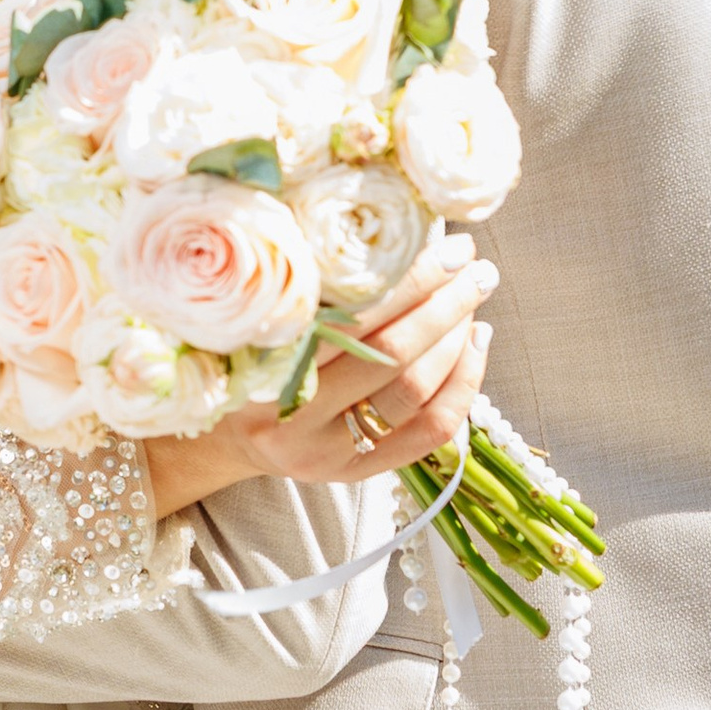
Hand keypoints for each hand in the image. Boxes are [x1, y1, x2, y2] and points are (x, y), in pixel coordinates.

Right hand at [142, 233, 497, 520]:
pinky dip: (465, 383)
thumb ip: (316, 287)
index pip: (351, 320)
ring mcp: (327, 452)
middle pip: (390, 356)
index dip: (409, 281)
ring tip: (472, 297)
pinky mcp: (358, 474)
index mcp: (262, 366)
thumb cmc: (255, 354)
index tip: (448, 247)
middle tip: (475, 267)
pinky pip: (431, 430)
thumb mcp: (264, 317)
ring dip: (456, 338)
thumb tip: (399, 235)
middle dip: (444, 305)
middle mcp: (291, 418)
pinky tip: (477, 342)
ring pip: (414, 392)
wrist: (233, 433)